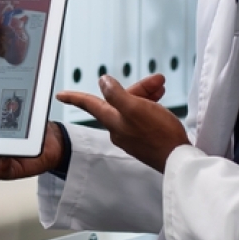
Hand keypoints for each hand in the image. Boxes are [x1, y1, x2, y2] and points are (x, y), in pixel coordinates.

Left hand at [57, 74, 188, 172]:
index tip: (60, 95)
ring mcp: (132, 135)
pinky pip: (142, 115)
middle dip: (137, 87)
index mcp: (113, 121)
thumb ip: (116, 94)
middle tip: (157, 80)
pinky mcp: (144, 139)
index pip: (90, 104)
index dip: (75, 97)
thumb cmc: (159, 134)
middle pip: (119, 100)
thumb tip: (103, 81)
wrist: (178, 159)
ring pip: (133, 106)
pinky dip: (150, 105)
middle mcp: (119, 129)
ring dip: (146, 94)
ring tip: (161, 87)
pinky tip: (159, 101)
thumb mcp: (135, 108)